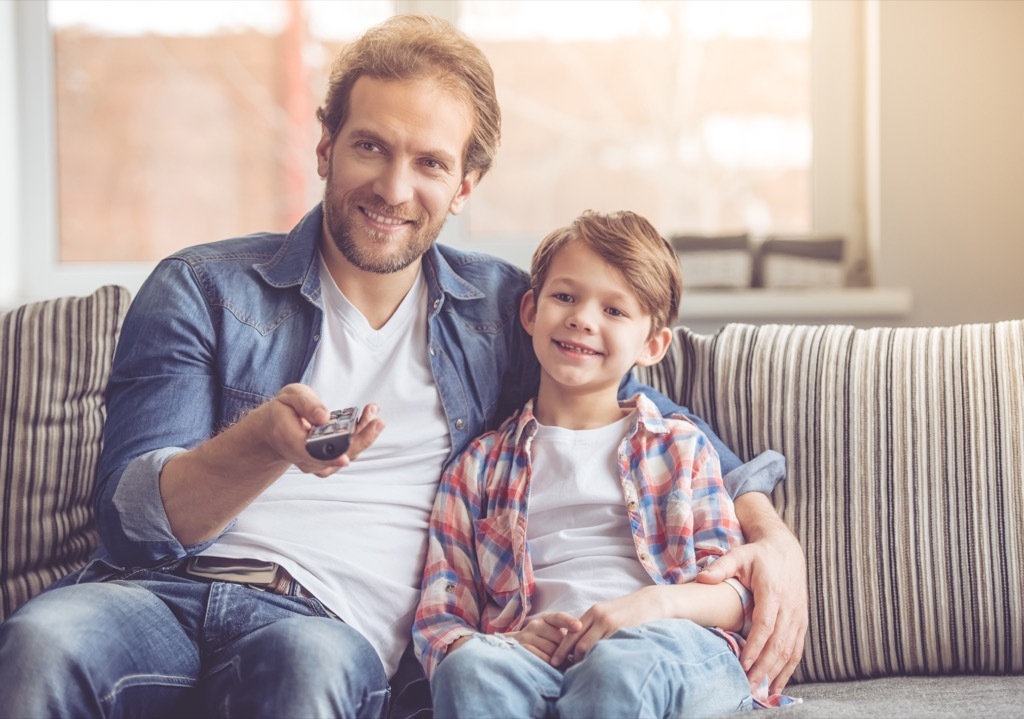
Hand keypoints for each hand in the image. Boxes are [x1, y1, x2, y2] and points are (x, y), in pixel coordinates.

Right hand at [262, 384, 384, 476]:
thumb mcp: (291, 397)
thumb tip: (323, 416)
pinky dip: (361, 437)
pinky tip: (369, 419)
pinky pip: (348, 453)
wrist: (277, 427)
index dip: (330, 457)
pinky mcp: (328, 462)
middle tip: (376, 421)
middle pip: (336, 457)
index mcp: (290, 441)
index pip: (311, 454)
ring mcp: (317, 463)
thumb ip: (307, 404)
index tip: (345, 456)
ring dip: (364, 435)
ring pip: (346, 455)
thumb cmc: (284, 411)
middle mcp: (304, 458)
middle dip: (359, 439)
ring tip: (372, 413)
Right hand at [506, 612, 581, 664]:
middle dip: (569, 650)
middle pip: (559, 638)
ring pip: (552, 650)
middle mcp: (536, 624)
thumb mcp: (553, 633)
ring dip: (562, 660)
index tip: (579, 626)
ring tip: (567, 665)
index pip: (559, 617)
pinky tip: (555, 668)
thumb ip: (567, 634)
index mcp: (546, 618)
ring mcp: (527, 636)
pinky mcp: (523, 649)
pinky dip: (551, 664)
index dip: (569, 621)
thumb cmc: (543, 642)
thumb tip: (586, 642)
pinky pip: (543, 658)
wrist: (515, 648)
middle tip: (576, 658)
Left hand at [550, 587, 664, 666]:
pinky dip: (599, 659)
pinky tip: (597, 668)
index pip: (572, 633)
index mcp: (593, 612)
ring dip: (583, 661)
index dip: (562, 648)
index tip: (554, 661)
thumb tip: (578, 646)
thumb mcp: (607, 613)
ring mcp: (611, 624)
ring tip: (578, 673)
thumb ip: (593, 626)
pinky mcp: (622, 631)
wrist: (651, 603)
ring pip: (590, 647)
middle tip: (561, 671)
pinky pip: (606, 649)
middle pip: (577, 642)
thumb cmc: (627, 611)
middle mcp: (599, 617)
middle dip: (568, 657)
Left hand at [696, 519, 806, 693]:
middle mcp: (789, 607)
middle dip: (764, 668)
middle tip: (748, 687)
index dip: (755, 646)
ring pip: (790, 651)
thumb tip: (702, 578)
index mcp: (773, 592)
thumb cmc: (758, 555)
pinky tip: (777, 684)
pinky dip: (788, 669)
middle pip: (778, 643)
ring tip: (761, 691)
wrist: (786, 550)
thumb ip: (721, 567)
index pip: (765, 624)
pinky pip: (797, 650)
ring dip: (776, 673)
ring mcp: (798, 616)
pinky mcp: (801, 622)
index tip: (742, 664)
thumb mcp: (738, 555)